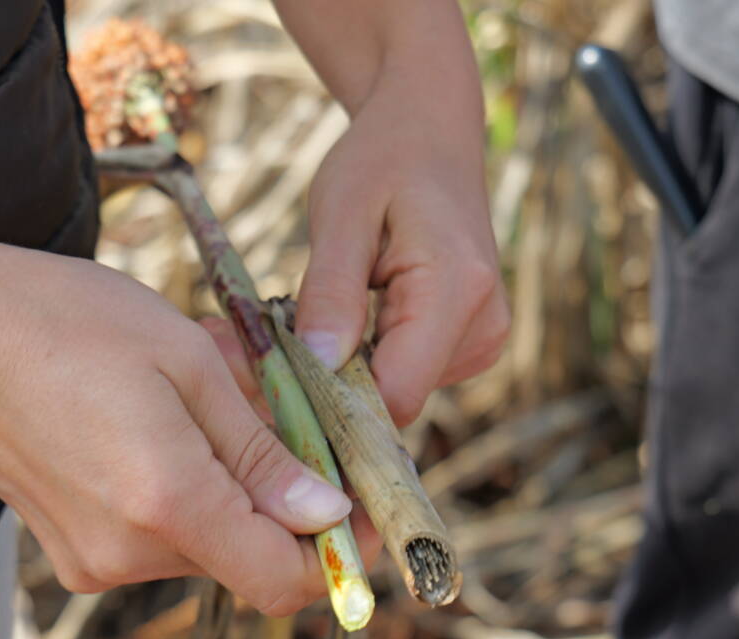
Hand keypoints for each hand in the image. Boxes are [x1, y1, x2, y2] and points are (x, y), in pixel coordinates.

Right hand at [0, 233, 355, 614]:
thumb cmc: (64, 321)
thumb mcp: (186, 363)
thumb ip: (261, 450)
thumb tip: (323, 512)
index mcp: (168, 504)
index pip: (282, 582)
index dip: (334, 553)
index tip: (356, 504)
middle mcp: (128, 553)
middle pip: (248, 559)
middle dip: (281, 498)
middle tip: (278, 412)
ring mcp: (92, 560)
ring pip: (206, 543)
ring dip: (228, 484)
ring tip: (203, 399)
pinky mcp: (70, 551)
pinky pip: (158, 535)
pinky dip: (182, 489)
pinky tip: (159, 420)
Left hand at [290, 73, 508, 426]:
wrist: (430, 132)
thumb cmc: (383, 160)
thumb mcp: (340, 213)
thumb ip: (330, 291)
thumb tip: (318, 364)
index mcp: (458, 290)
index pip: (396, 394)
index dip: (330, 406)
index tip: (268, 387)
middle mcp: (484, 327)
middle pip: (393, 401)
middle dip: (323, 388)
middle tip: (254, 353)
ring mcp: (481, 341)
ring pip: (393, 394)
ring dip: (338, 374)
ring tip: (292, 328)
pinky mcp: (467, 345)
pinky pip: (402, 374)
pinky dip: (360, 361)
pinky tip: (332, 326)